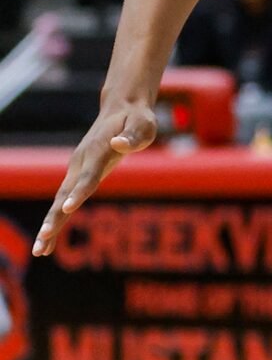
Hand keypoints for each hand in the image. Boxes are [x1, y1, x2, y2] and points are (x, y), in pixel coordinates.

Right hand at [34, 94, 158, 256]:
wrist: (122, 108)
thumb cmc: (138, 119)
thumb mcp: (144, 124)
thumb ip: (134, 136)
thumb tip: (120, 144)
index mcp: (98, 151)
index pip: (89, 176)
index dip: (79, 192)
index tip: (69, 209)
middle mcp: (81, 162)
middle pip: (65, 194)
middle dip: (55, 219)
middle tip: (43, 241)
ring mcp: (77, 168)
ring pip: (60, 200)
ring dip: (50, 225)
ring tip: (39, 250)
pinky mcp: (78, 174)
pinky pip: (65, 199)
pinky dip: (57, 219)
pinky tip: (49, 240)